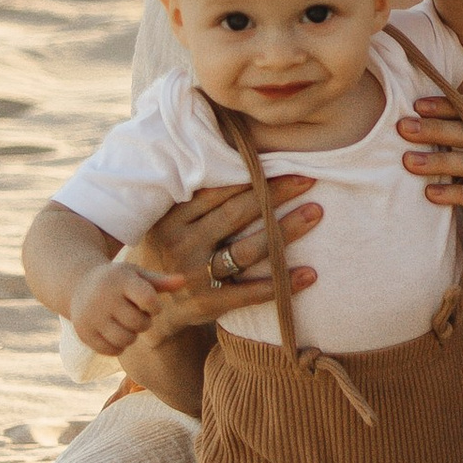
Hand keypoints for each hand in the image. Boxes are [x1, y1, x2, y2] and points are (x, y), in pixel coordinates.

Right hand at [70, 256, 169, 356]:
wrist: (79, 285)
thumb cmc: (117, 281)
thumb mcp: (137, 275)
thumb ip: (161, 281)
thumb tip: (184, 281)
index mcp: (120, 280)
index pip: (149, 300)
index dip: (155, 307)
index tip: (150, 305)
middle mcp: (103, 298)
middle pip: (139, 323)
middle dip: (144, 322)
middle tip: (137, 315)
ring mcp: (91, 316)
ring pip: (126, 339)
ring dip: (132, 335)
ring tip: (127, 324)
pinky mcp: (84, 333)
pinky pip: (111, 350)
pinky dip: (118, 346)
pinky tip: (115, 333)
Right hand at [132, 178, 319, 337]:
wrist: (147, 304)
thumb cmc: (169, 251)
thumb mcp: (169, 222)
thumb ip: (196, 199)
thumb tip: (242, 158)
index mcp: (172, 217)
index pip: (217, 191)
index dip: (252, 175)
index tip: (285, 162)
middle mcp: (180, 243)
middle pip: (236, 214)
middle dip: (275, 194)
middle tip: (309, 179)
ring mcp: (193, 275)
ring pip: (247, 249)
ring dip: (285, 231)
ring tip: (315, 213)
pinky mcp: (207, 304)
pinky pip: (250, 292)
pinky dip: (282, 283)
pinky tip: (310, 274)